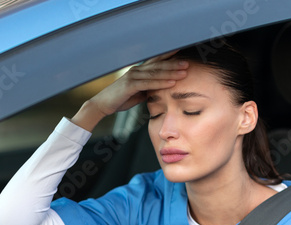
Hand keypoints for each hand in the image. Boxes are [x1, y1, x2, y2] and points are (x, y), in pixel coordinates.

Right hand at [72, 50, 188, 130]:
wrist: (102, 105)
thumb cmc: (119, 99)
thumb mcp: (137, 94)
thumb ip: (148, 90)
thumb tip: (159, 91)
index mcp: (138, 71)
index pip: (156, 62)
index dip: (168, 56)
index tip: (182, 53)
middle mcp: (136, 71)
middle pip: (158, 65)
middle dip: (174, 63)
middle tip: (188, 62)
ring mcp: (132, 76)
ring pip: (155, 73)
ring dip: (171, 72)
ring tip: (184, 72)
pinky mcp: (130, 85)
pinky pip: (149, 83)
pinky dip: (161, 83)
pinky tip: (172, 83)